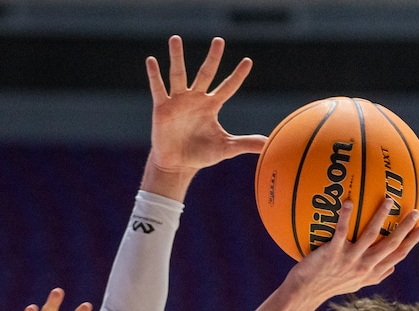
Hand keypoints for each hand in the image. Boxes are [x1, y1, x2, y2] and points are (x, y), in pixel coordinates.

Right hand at [142, 35, 267, 196]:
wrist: (177, 164)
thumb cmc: (201, 154)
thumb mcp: (225, 149)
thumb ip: (245, 144)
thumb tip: (267, 144)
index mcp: (211, 105)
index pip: (227, 87)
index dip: (237, 76)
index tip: (248, 61)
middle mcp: (195, 98)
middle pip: (205, 73)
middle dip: (213, 58)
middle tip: (219, 40)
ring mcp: (178, 101)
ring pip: (178, 75)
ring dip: (177, 57)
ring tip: (176, 38)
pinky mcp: (162, 108)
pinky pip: (158, 89)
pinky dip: (154, 75)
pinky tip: (151, 61)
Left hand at [285, 198, 418, 306]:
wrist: (306, 291)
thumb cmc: (330, 284)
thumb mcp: (356, 284)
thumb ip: (374, 276)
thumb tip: (393, 268)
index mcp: (371, 272)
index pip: (397, 256)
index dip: (411, 242)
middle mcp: (363, 266)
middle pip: (390, 245)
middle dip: (405, 228)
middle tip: (414, 211)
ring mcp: (349, 260)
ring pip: (370, 236)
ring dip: (380, 217)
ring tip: (388, 201)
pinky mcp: (332, 253)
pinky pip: (341, 232)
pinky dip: (345, 217)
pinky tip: (348, 202)